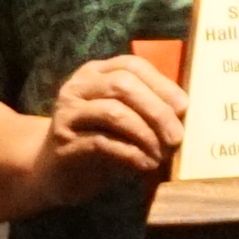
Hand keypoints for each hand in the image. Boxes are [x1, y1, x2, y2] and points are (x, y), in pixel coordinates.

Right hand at [35, 54, 188, 198]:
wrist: (53, 172)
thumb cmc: (97, 143)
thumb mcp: (122, 120)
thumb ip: (146, 109)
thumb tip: (185, 113)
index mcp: (95, 73)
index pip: (131, 66)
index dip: (161, 84)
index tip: (184, 108)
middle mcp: (78, 87)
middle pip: (123, 86)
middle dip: (157, 111)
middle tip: (177, 137)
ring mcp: (68, 114)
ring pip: (113, 113)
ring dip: (145, 134)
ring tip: (161, 154)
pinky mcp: (64, 144)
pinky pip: (102, 142)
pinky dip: (130, 153)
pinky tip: (145, 164)